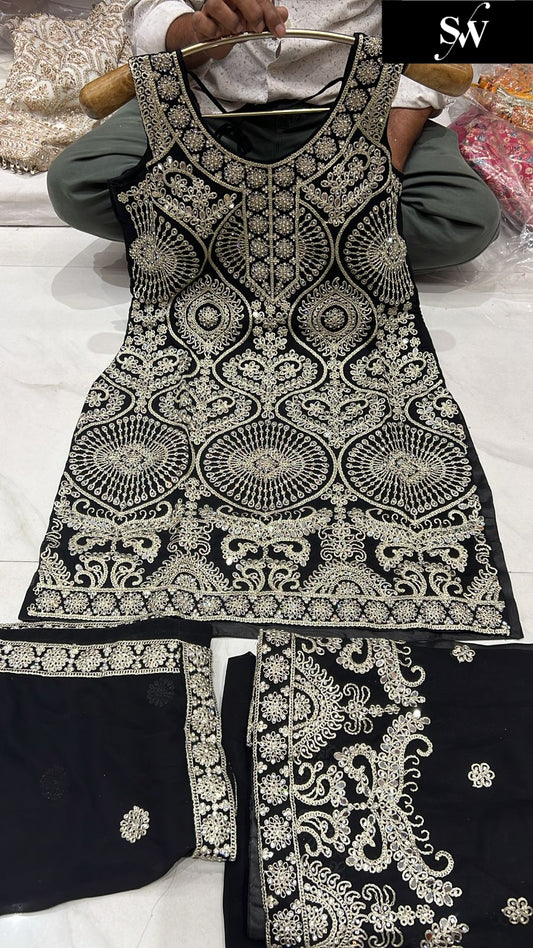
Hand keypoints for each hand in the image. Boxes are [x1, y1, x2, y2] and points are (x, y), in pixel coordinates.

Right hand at [171, 1, 287, 61]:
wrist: (213, 38)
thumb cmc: (233, 25)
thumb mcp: (254, 22)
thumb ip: (268, 17)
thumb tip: (283, 14)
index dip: (269, 13)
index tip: (278, 29)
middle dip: (252, 12)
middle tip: (258, 27)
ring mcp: (210, 8)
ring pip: (216, 4)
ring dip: (231, 20)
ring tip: (237, 30)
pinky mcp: (199, 21)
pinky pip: (202, 22)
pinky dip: (212, 30)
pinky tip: (219, 35)